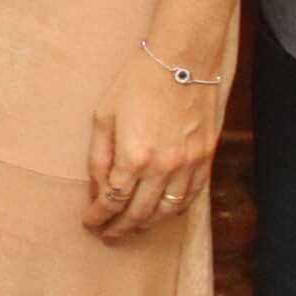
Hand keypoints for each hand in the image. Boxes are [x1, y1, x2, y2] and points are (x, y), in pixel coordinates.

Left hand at [82, 44, 224, 241]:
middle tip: (106, 235)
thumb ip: (99, 157)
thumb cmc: (138, 82)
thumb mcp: (104, 115)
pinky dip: (175, 210)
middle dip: (119, 229)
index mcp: (133, 156)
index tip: (89, 222)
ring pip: (166, 211)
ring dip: (146, 224)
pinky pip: (191, 197)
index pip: (112, 201)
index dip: (98, 216)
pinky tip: (162, 212)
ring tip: (131, 227)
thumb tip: (97, 189)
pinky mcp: (205, 158)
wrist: (182, 60)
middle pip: (138, 213)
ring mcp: (188, 165)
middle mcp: (163, 167)